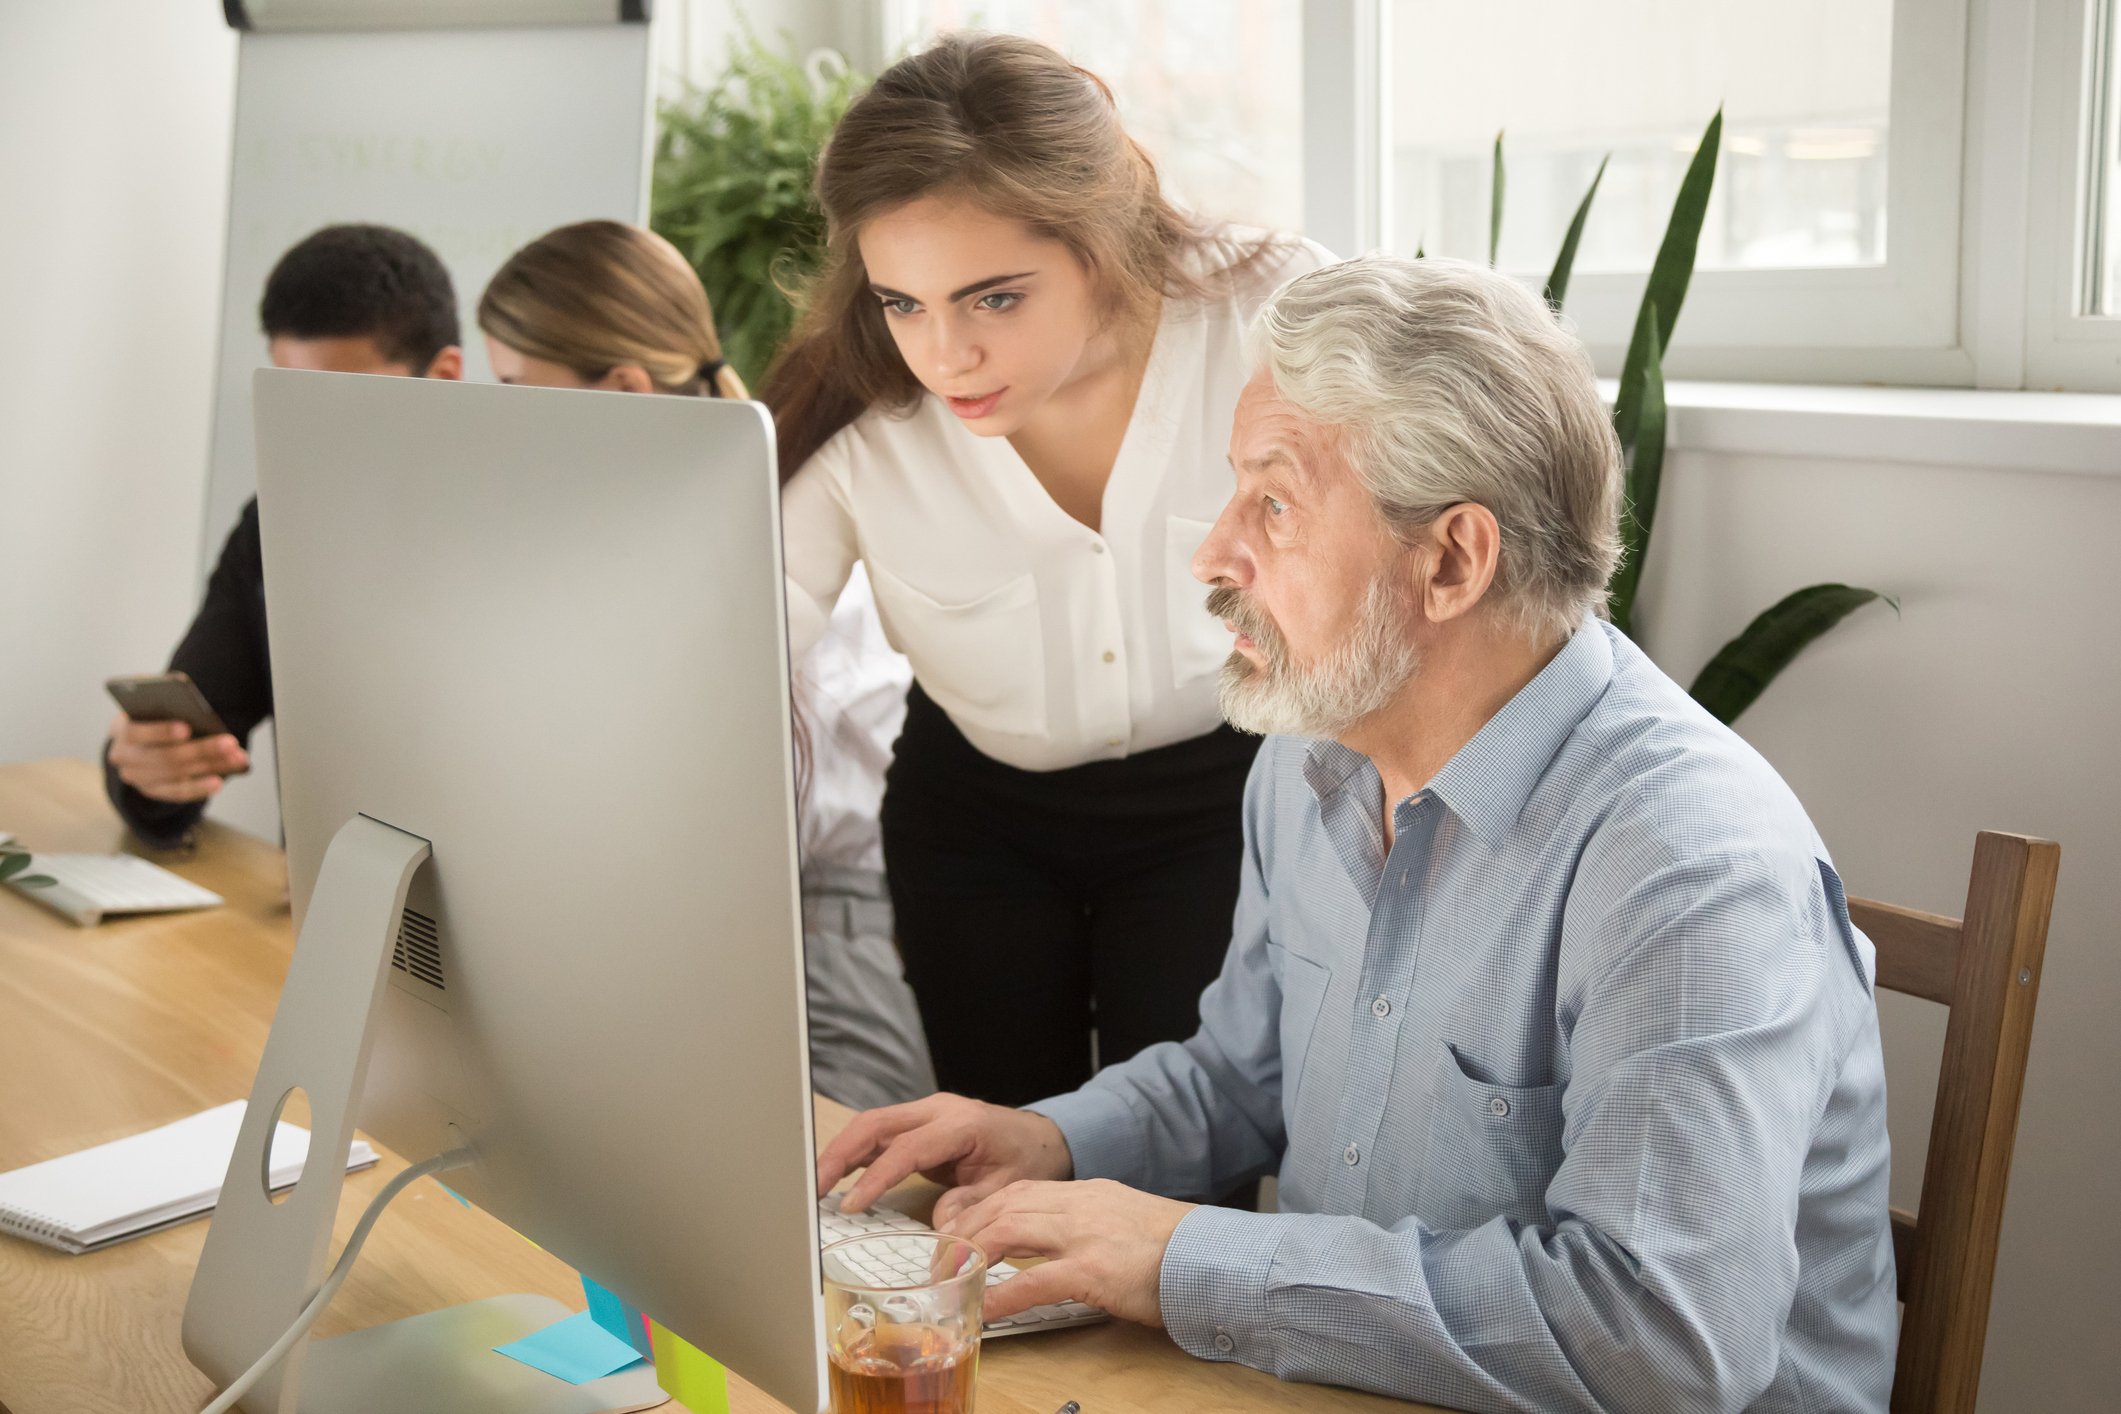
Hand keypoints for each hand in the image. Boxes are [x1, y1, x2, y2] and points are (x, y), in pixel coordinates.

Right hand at [107, 712, 246, 803]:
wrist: (142, 739)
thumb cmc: (156, 716)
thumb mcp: (157, 707)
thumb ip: (171, 706)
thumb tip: (198, 710)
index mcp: (121, 729)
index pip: (135, 732)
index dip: (160, 731)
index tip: (186, 728)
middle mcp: (123, 756)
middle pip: (163, 757)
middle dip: (200, 749)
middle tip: (230, 742)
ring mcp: (137, 777)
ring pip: (175, 774)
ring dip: (210, 766)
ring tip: (237, 757)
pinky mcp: (152, 791)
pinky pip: (177, 793)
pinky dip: (199, 788)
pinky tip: (219, 781)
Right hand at [815, 1092, 1072, 1218]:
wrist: (1041, 1137)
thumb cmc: (1026, 1158)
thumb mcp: (1006, 1188)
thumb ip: (971, 1206)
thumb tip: (940, 1230)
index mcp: (960, 1123)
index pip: (906, 1148)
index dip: (875, 1177)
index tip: (851, 1205)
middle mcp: (937, 1110)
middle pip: (875, 1123)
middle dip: (839, 1154)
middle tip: (813, 1188)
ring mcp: (925, 1113)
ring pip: (871, 1125)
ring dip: (840, 1153)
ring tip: (814, 1186)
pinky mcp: (917, 1124)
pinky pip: (879, 1135)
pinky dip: (855, 1154)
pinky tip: (836, 1178)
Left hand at [942, 1178, 1194, 1327]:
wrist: (1215, 1256)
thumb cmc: (1176, 1249)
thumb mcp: (1125, 1223)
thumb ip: (1090, 1227)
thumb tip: (1057, 1248)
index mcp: (1087, 1193)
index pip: (1018, 1191)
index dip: (980, 1211)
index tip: (959, 1233)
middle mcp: (1080, 1204)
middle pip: (1003, 1205)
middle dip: (965, 1231)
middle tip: (943, 1260)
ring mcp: (1085, 1235)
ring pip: (1008, 1230)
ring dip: (971, 1256)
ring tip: (951, 1281)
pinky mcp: (1094, 1270)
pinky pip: (1034, 1281)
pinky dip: (1001, 1295)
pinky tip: (984, 1311)